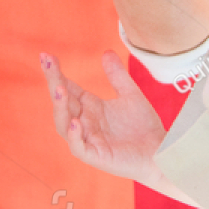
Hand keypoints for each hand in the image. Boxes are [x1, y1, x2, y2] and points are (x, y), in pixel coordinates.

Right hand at [38, 50, 167, 185]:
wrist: (161, 152)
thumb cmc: (144, 126)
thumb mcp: (130, 95)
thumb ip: (117, 76)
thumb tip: (106, 51)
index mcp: (89, 107)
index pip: (67, 88)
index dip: (56, 73)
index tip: (47, 55)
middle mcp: (84, 122)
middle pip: (62, 102)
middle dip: (53, 82)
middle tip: (47, 62)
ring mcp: (87, 139)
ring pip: (64, 124)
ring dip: (60, 107)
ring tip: (59, 88)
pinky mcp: (96, 156)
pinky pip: (78, 147)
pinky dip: (74, 135)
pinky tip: (76, 121)